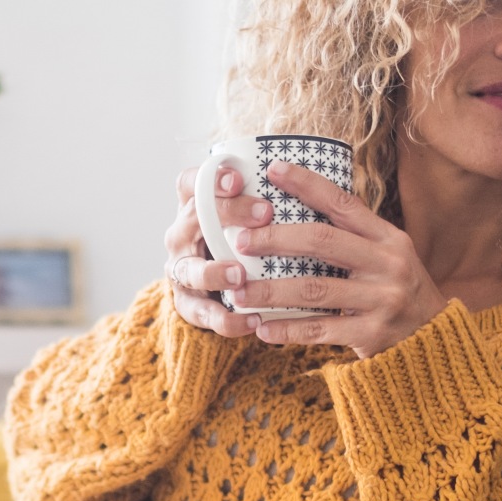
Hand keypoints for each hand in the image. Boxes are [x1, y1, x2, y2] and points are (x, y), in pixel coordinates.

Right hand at [165, 165, 273, 337]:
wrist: (214, 288)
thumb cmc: (241, 242)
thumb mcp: (249, 219)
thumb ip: (267, 203)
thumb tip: (320, 185)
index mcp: (194, 207)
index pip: (192, 183)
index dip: (211, 179)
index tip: (239, 178)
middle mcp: (181, 235)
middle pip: (193, 217)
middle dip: (228, 214)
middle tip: (264, 213)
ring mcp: (181, 270)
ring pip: (189, 269)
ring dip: (213, 272)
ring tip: (239, 276)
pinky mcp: (186, 304)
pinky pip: (202, 313)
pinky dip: (225, 320)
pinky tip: (252, 321)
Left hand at [235, 161, 448, 358]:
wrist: (435, 337)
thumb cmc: (395, 289)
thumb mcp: (386, 256)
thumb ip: (351, 237)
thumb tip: (294, 209)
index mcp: (387, 238)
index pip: (343, 203)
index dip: (307, 184)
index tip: (273, 169)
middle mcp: (387, 264)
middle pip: (322, 242)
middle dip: (275, 239)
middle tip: (241, 241)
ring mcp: (381, 300)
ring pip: (314, 289)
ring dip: (270, 291)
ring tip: (238, 293)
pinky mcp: (372, 333)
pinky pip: (320, 330)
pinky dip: (288, 329)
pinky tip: (262, 329)